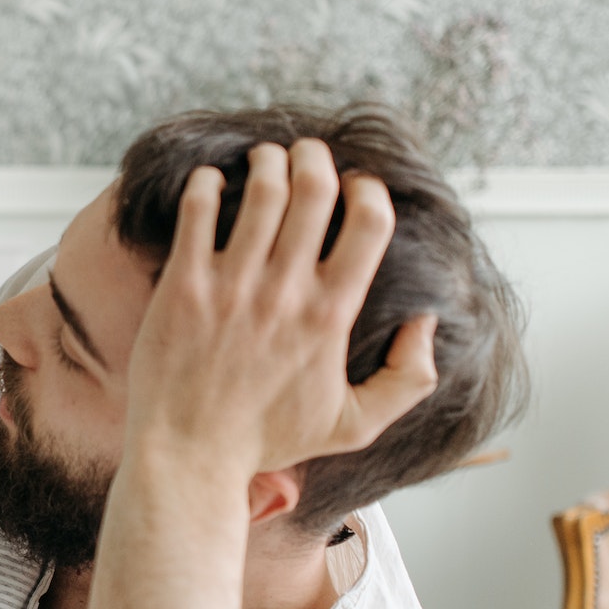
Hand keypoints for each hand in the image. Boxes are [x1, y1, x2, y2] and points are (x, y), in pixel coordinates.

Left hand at [127, 140, 438, 477]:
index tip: (357, 187)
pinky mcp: (183, 287)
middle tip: (306, 153)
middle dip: (315, 158)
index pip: (370, 222)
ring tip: (264, 158)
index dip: (370, 190)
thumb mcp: (355, 424)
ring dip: (267, 161)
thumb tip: (426, 323)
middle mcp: (285, 292)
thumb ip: (409, 379)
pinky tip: (210, 180)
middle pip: (315, 190)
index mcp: (330, 314)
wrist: (189, 454)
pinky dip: (206, 183)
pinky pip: (197, 213)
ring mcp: (231, 286)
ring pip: (260, 192)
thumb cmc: (266, 440)